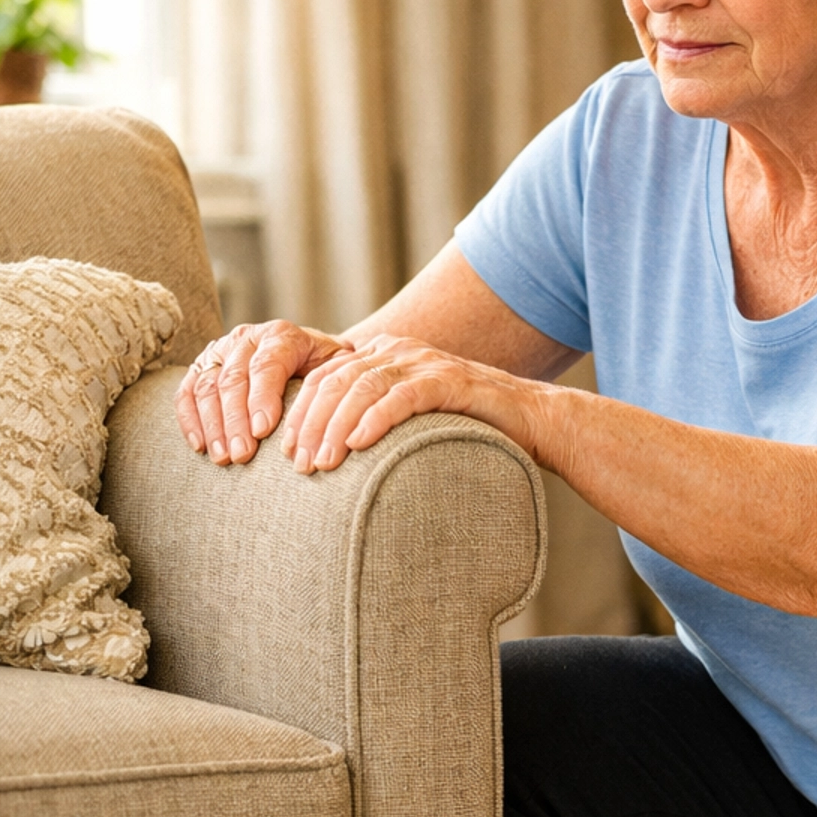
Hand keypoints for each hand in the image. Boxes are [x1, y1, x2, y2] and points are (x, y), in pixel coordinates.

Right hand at [176, 320, 347, 463]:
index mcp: (281, 336)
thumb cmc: (325, 369)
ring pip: (207, 385)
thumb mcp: (338, 369)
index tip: (263, 431)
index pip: (266, 365)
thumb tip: (337, 414)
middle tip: (242, 455)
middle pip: (233, 378)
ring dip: (212, 425)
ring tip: (223, 457)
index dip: (262, 397)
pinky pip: (187, 391)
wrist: (306, 353)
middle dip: (235, 420)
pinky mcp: (202, 366)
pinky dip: (190, 419)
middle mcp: (247, 338)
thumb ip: (336, 382)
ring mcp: (221, 350)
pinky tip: (200, 446)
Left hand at [281, 336, 502, 472]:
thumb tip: (327, 452)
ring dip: (336, 427)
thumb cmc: (466, 426)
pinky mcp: (449, 380)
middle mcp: (397, 352)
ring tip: (322, 463)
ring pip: (363, 387)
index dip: (301, 414)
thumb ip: (373, 417)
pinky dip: (376, 419)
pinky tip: (358, 444)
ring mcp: (423, 362)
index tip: (286, 453)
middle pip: (336, 381)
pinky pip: (403, 396)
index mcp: (381, 356)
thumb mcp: (409, 417)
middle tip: (299, 464)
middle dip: (311, 424)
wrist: (529, 418)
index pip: (325, 378)